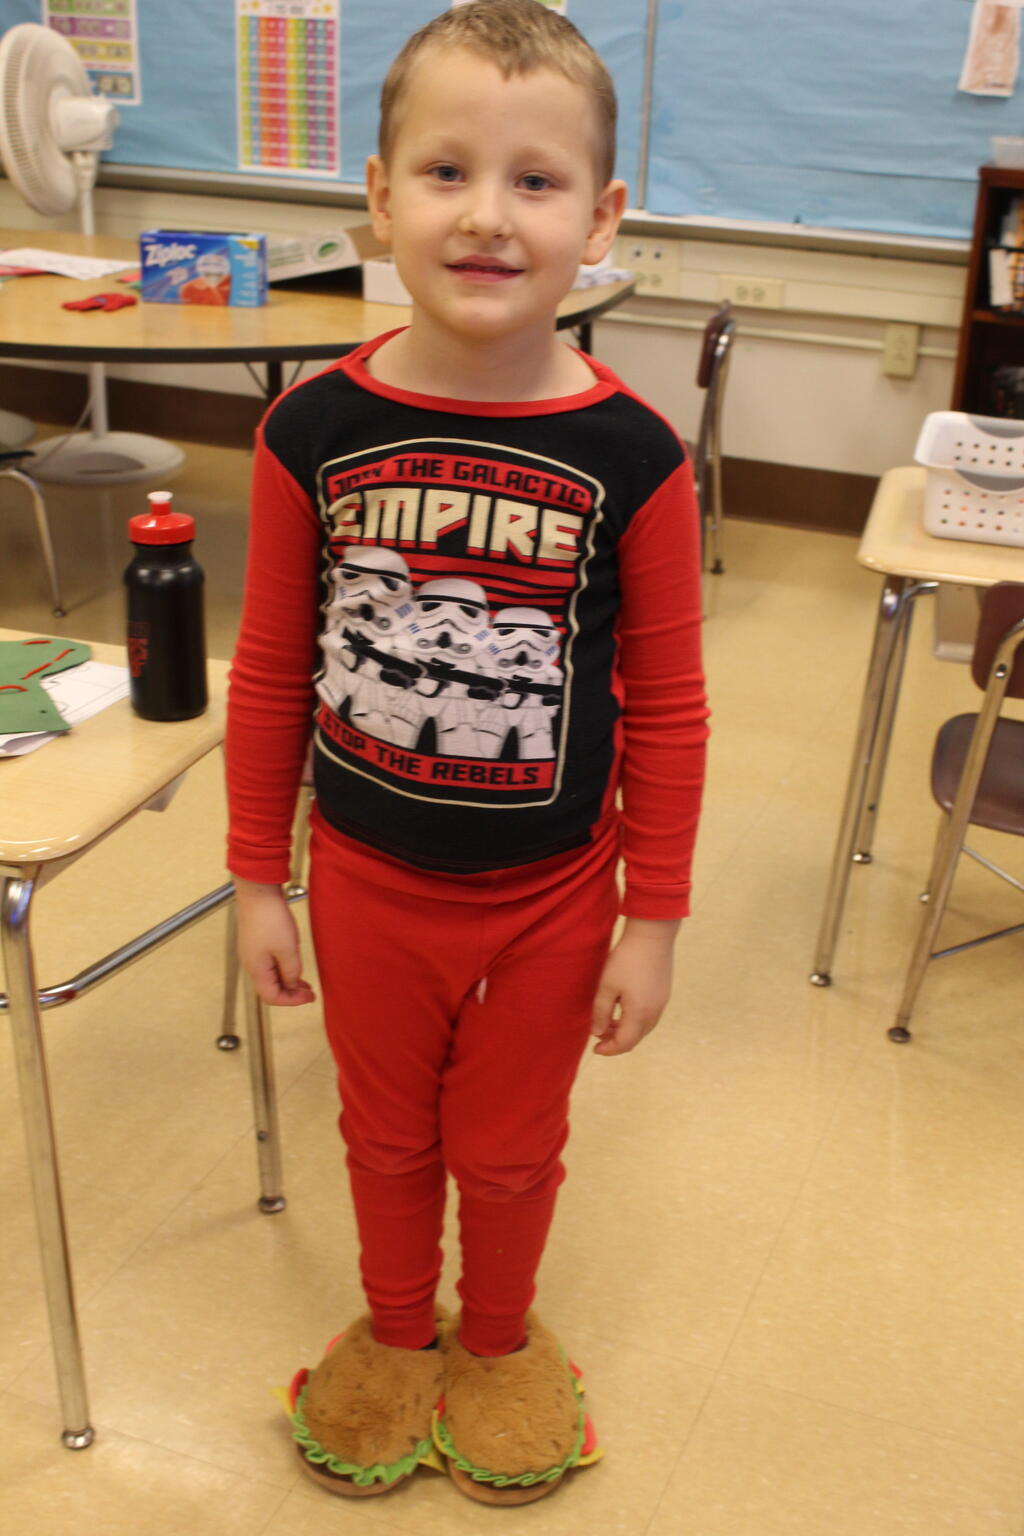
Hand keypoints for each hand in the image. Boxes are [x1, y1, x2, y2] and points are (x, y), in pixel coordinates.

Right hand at [234, 879, 316, 1007]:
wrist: (258, 892)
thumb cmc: (271, 918)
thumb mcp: (287, 949)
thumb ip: (291, 971)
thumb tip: (291, 984)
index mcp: (256, 969)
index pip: (271, 997)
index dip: (291, 1001)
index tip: (308, 997)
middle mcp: (251, 963)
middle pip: (269, 988)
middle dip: (290, 993)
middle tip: (309, 993)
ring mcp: (252, 952)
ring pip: (270, 976)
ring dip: (287, 981)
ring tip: (304, 982)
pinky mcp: (256, 942)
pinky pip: (269, 963)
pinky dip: (282, 969)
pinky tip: (293, 964)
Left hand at [591, 918, 678, 1056]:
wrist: (653, 936)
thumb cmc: (627, 960)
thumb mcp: (607, 986)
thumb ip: (600, 1012)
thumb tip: (597, 1033)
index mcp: (639, 1014)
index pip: (624, 1043)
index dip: (609, 1049)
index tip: (595, 1048)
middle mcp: (654, 1013)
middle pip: (635, 1038)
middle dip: (616, 1041)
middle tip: (598, 1036)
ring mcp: (661, 1003)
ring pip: (643, 1028)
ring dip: (625, 1030)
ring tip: (607, 1022)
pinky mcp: (663, 993)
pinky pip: (649, 1016)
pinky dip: (634, 1019)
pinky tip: (622, 1008)